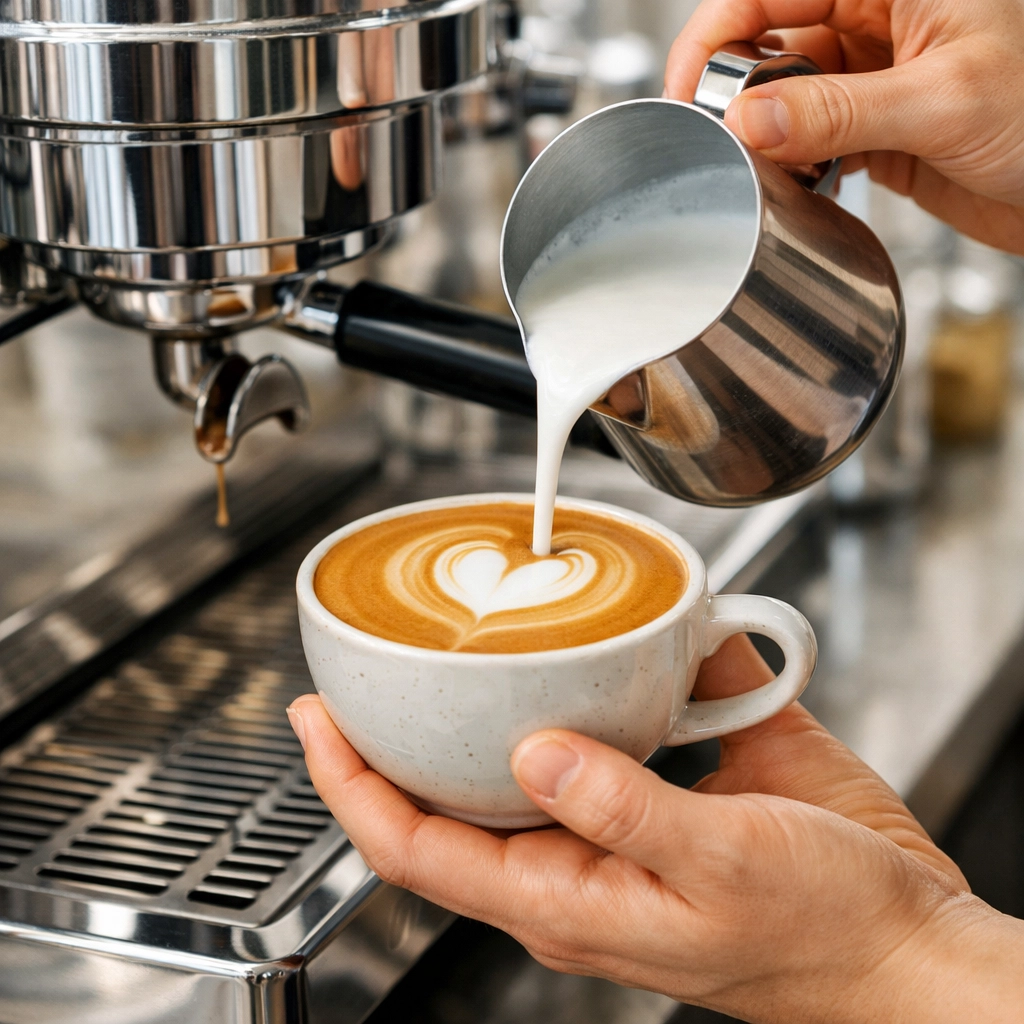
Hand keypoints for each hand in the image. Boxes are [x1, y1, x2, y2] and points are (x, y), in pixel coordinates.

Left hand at [289, 636, 1023, 1022]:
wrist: (908, 937)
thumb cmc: (826, 933)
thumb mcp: (725, 868)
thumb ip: (626, 808)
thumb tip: (533, 753)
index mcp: (568, 896)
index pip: (417, 846)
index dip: (350, 786)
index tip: (313, 720)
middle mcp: (579, 856)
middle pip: (452, 800)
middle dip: (396, 740)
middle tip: (361, 672)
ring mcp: (620, 818)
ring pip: (524, 759)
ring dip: (486, 706)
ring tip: (460, 641)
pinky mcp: (670, 779)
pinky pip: (611, 722)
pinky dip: (597, 675)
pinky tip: (607, 632)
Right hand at [665, 0, 1023, 254]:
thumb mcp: (943, 103)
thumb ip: (838, 112)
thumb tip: (751, 119)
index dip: (717, 32)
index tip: (687, 88)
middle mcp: (881, 16)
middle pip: (771, 37)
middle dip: (738, 89)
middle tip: (722, 139)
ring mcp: (874, 73)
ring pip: (786, 93)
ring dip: (766, 134)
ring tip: (763, 167)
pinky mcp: (874, 126)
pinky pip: (809, 137)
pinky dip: (792, 163)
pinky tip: (794, 182)